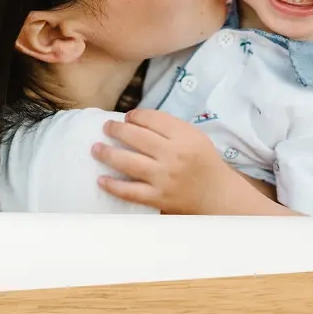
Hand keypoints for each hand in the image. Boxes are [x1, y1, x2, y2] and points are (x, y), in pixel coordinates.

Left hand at [93, 109, 294, 214]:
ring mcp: (164, 178)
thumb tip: (135, 120)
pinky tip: (101, 180)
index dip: (135, 115)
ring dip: (108, 154)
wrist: (217, 194)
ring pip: (128, 162)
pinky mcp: (158, 197)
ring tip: (96, 148)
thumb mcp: (194, 136)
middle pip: (136, 137)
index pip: (152, 119)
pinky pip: (130, 191)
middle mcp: (174, 155)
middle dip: (116, 129)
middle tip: (106, 127)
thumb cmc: (203, 162)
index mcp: (184, 136)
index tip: (128, 117)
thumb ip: (169, 127)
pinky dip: (113, 186)